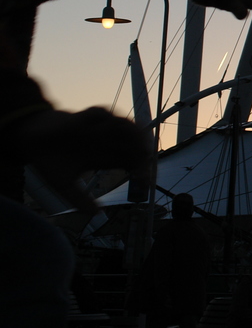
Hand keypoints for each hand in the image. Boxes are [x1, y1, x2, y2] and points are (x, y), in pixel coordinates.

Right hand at [21, 108, 151, 214]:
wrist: (30, 141)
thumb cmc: (50, 161)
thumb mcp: (63, 185)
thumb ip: (79, 199)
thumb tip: (96, 213)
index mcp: (106, 158)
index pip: (131, 163)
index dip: (142, 172)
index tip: (145, 183)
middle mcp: (107, 142)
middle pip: (136, 145)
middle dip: (144, 155)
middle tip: (146, 165)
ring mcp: (100, 127)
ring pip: (127, 127)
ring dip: (136, 136)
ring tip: (141, 149)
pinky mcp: (89, 116)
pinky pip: (105, 114)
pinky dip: (110, 121)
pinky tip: (110, 131)